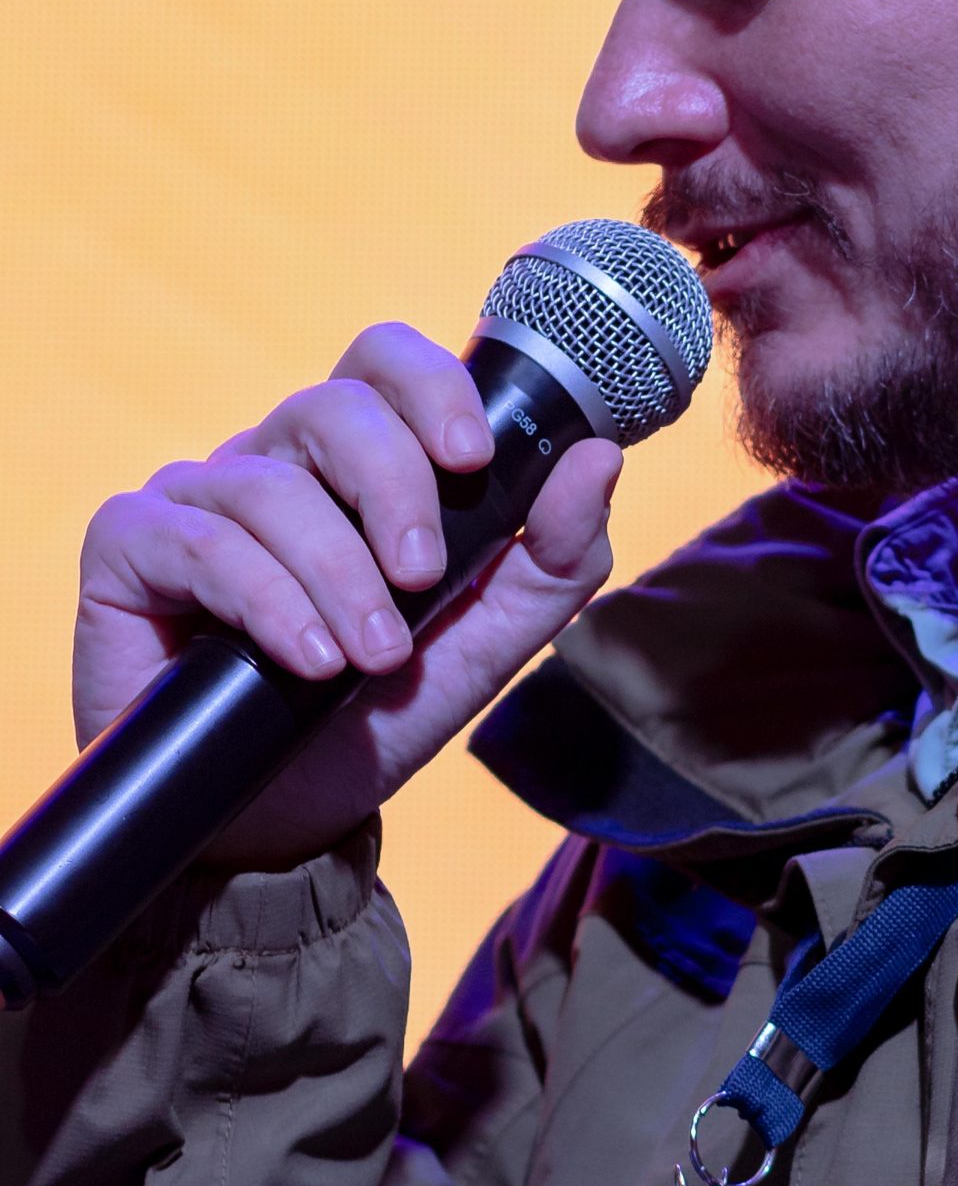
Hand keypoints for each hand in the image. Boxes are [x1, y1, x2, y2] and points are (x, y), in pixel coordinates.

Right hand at [74, 327, 623, 867]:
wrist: (280, 821)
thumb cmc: (376, 717)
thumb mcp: (488, 643)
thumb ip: (553, 557)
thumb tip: (598, 457)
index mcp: (355, 466)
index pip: (385, 364)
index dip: (431, 387)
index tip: (473, 458)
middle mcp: (274, 464)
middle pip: (333, 407)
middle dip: (394, 488)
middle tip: (424, 577)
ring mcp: (196, 501)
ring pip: (270, 485)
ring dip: (338, 576)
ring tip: (369, 658)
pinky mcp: (131, 549)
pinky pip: (200, 542)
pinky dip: (266, 601)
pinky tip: (305, 662)